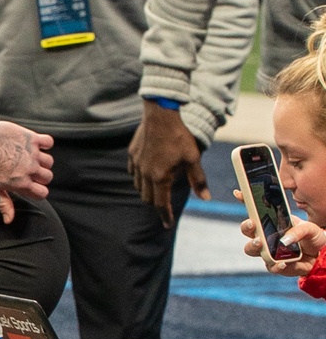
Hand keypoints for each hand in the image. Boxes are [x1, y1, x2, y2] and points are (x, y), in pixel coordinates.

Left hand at [0, 121, 53, 224]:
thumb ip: (3, 203)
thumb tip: (8, 220)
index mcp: (21, 183)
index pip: (42, 193)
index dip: (39, 191)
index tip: (32, 186)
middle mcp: (30, 169)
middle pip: (48, 177)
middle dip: (41, 176)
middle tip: (31, 171)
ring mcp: (32, 153)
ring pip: (49, 161)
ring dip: (43, 161)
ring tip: (32, 158)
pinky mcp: (31, 138)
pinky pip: (49, 142)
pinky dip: (45, 143)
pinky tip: (36, 144)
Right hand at [129, 100, 209, 227]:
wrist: (161, 114)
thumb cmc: (179, 136)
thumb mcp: (193, 158)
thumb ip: (198, 180)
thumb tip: (206, 198)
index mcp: (161, 177)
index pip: (161, 204)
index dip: (165, 216)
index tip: (167, 225)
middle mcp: (145, 174)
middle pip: (147, 198)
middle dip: (156, 205)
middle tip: (164, 206)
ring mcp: (136, 164)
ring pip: (138, 186)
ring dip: (147, 191)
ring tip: (157, 189)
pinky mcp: (132, 154)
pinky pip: (133, 172)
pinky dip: (139, 177)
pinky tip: (147, 172)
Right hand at [239, 204, 325, 277]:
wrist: (320, 255)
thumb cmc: (312, 237)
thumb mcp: (309, 229)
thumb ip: (298, 231)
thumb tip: (284, 240)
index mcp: (273, 222)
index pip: (256, 210)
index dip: (245, 200)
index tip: (239, 193)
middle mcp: (267, 236)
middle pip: (248, 231)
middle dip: (247, 227)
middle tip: (252, 224)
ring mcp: (269, 251)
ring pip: (252, 249)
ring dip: (253, 246)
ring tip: (260, 243)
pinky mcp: (276, 265)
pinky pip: (271, 267)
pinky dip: (276, 266)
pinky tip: (283, 264)